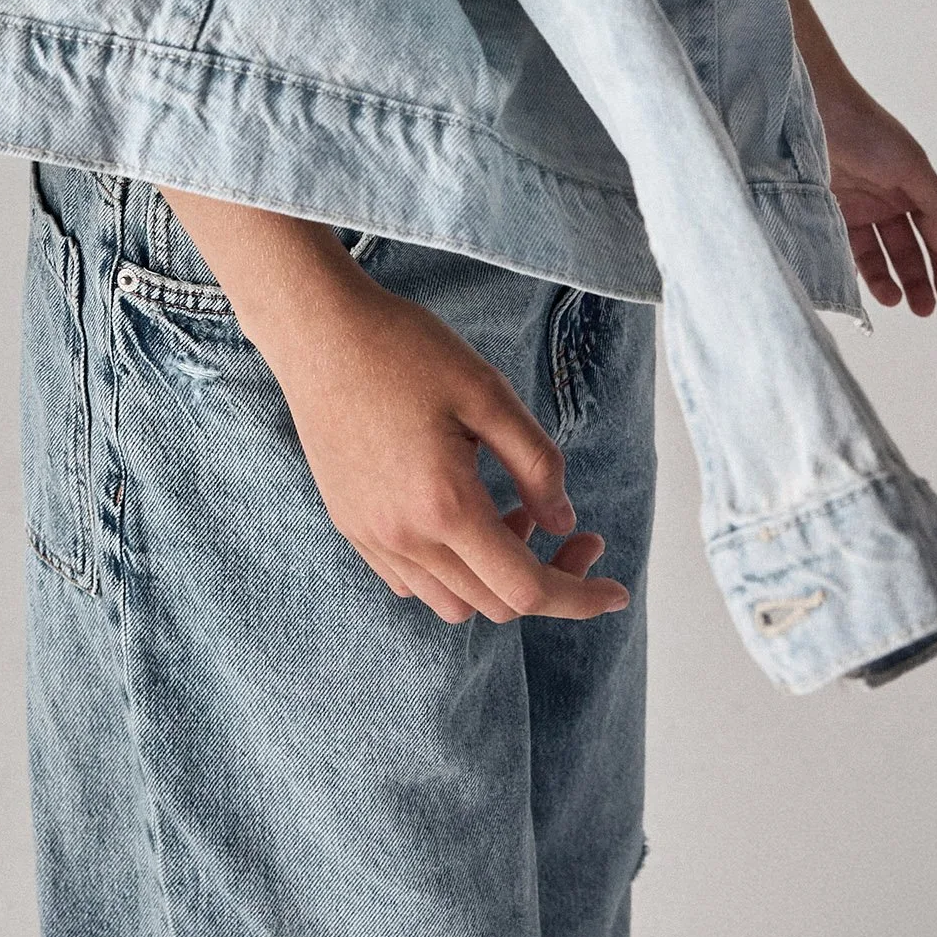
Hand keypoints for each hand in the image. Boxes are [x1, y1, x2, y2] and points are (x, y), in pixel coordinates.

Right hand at [253, 258, 632, 628]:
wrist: (319, 332)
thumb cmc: (405, 350)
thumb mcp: (488, 392)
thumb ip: (536, 463)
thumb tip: (564, 522)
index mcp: (444, 505)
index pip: (526, 588)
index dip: (580, 596)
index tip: (618, 591)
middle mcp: (404, 536)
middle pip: (493, 604)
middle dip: (546, 580)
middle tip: (572, 530)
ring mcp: (371, 536)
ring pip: (451, 602)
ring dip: (494, 577)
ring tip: (511, 512)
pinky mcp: (350, 524)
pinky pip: (412, 580)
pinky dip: (452, 570)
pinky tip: (463, 515)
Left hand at [813, 76, 936, 315]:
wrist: (812, 109)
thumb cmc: (866, 130)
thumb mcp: (911, 164)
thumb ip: (934, 203)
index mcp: (912, 185)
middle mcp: (885, 198)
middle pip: (908, 248)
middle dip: (918, 279)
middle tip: (924, 308)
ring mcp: (855, 206)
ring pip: (877, 254)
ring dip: (889, 279)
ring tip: (895, 300)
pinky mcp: (826, 212)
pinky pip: (845, 249)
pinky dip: (855, 269)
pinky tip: (864, 287)